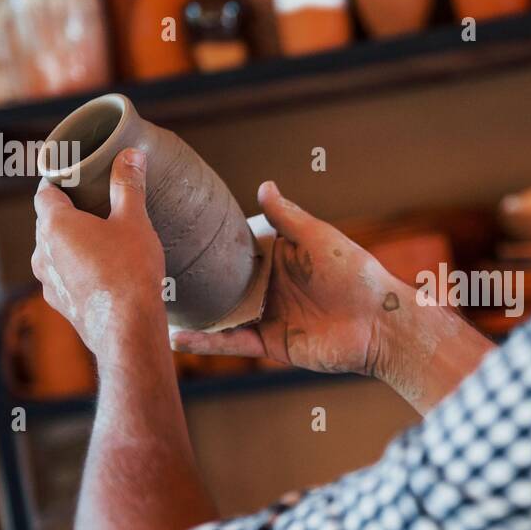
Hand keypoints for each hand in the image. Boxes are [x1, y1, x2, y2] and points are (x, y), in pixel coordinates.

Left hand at [31, 148, 166, 358]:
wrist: (127, 329)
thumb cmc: (129, 272)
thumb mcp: (134, 222)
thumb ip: (128, 185)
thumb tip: (131, 155)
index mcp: (55, 225)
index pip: (45, 192)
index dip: (59, 181)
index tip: (74, 177)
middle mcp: (42, 252)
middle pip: (49, 222)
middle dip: (69, 213)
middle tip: (96, 207)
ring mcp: (48, 281)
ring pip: (53, 253)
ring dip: (72, 245)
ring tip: (101, 243)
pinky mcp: (60, 305)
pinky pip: (64, 278)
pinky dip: (77, 271)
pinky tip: (102, 275)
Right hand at [170, 182, 404, 377]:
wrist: (378, 323)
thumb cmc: (356, 273)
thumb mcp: (318, 238)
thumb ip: (288, 217)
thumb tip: (263, 185)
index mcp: (280, 258)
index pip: (239, 249)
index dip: (212, 244)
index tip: (178, 232)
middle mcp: (270, 287)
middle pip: (225, 283)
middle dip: (194, 281)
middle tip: (152, 270)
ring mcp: (269, 316)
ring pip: (223, 315)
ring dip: (193, 314)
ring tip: (154, 307)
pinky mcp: (270, 344)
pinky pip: (233, 343)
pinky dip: (206, 342)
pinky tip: (178, 339)